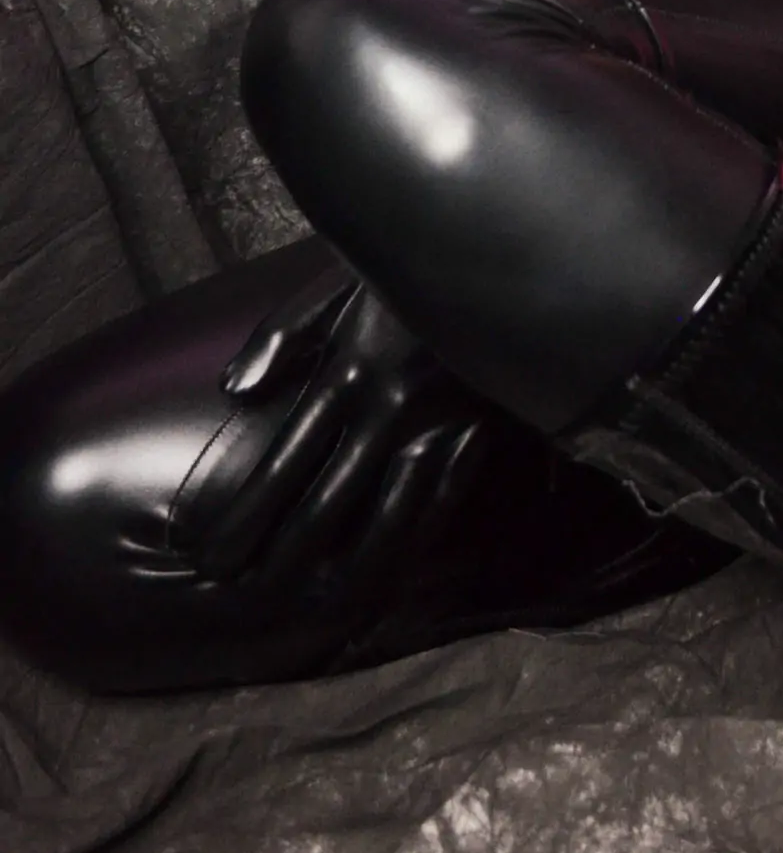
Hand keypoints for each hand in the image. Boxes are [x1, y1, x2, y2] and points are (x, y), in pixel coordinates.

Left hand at [180, 258, 489, 588]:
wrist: (500, 242)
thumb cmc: (410, 259)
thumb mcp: (339, 280)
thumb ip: (282, 334)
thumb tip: (232, 391)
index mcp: (346, 370)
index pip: (284, 463)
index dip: (246, 516)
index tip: (212, 556)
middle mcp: (387, 407)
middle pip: (326, 502)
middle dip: (281, 557)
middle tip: (246, 599)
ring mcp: (439, 423)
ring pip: (389, 514)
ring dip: (350, 566)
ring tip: (318, 610)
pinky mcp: (482, 427)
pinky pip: (447, 497)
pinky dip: (418, 539)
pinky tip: (397, 569)